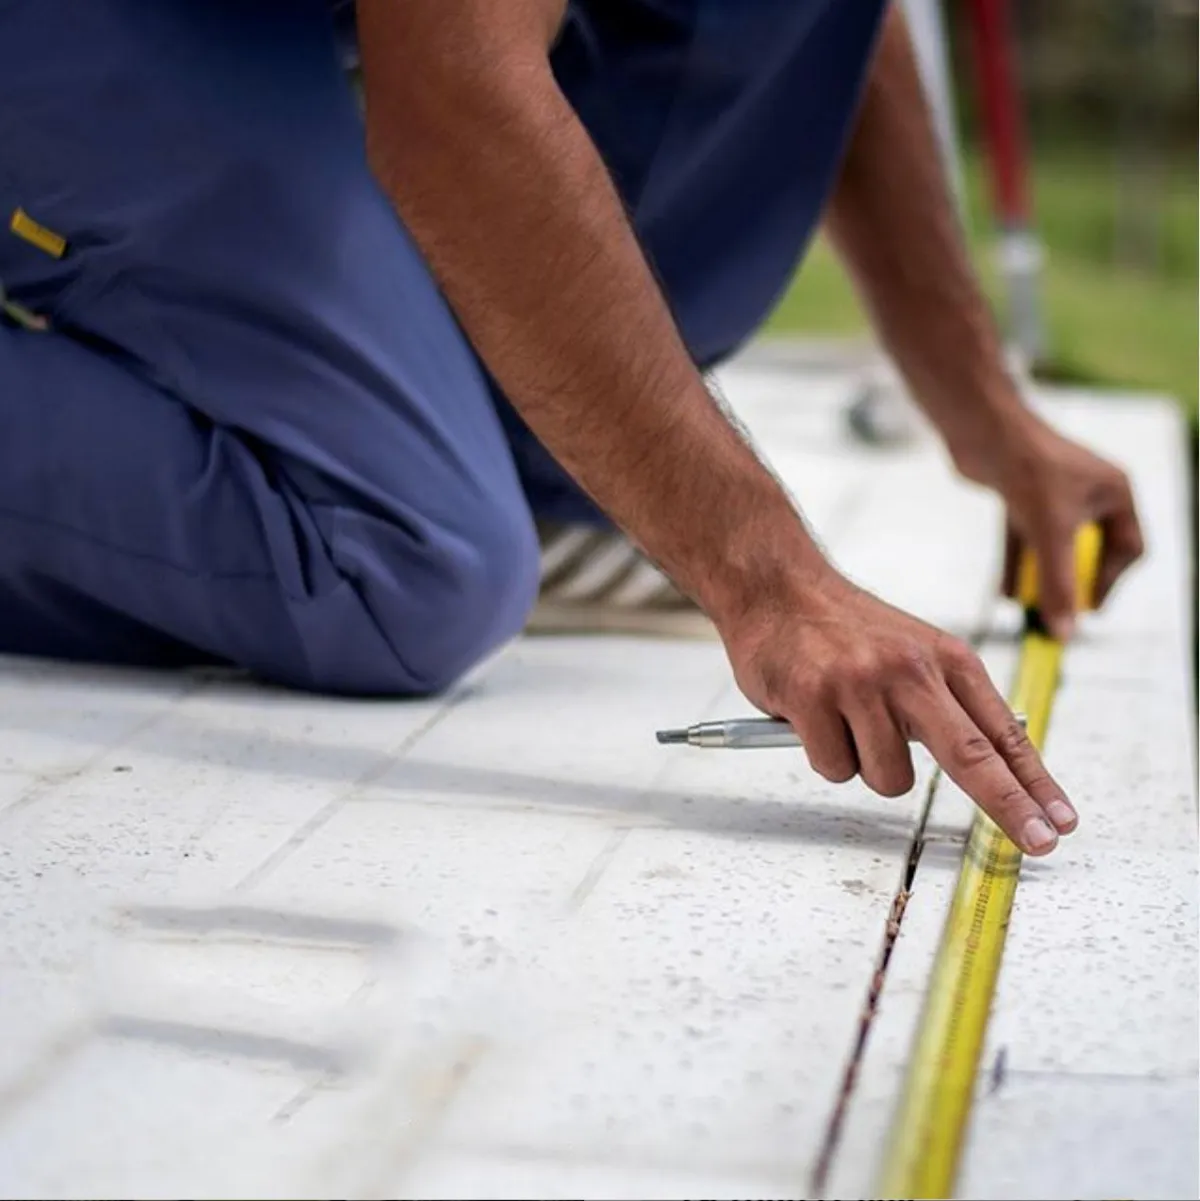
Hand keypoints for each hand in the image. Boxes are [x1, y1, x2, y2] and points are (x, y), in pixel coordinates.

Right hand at [722, 571, 1077, 854]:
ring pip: (888, 778)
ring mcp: (862, 684)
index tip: (1060, 820)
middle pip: (972, 757)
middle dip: (1010, 807)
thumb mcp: (912, 649)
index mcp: (945, 659)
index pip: (1001, 731)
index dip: (1035, 782)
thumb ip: (946, 700)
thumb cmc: (842, 626)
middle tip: (1037, 842)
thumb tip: (990, 762)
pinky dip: (824, 755)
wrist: (777, 587)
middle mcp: (911, 670)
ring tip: (844, 723)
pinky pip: (834, 767)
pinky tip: (813, 717)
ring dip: (866, 765)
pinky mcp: (814, 698)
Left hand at [990, 419, 1143, 639]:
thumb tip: (1064, 634)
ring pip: (1052, 546)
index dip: (1110, 581)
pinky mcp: (1018, 494)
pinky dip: (1016, 564)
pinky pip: (1023, 538)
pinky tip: (1005, 594)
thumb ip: (1058, 585)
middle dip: (1071, 582)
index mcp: (1115, 491)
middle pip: (1088, 550)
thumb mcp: (1050, 535)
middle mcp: (1087, 490)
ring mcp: (1051, 492)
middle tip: (1057, 613)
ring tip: (1028, 610)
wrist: (981, 429)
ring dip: (1040, 578)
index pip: (1127, 547)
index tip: (1087, 610)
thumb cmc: (1028, 470)